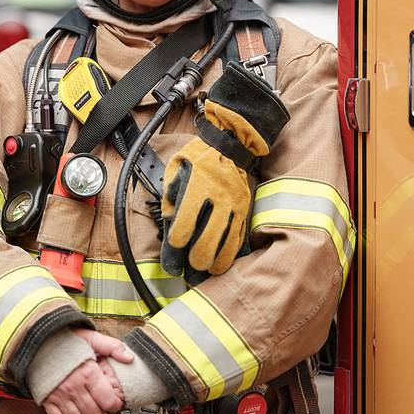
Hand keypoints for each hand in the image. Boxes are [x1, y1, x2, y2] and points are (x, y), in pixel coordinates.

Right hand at [42, 330, 132, 413]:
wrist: (38, 339)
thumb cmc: (66, 339)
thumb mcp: (91, 337)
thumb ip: (112, 347)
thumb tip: (130, 358)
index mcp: (88, 372)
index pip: (108, 401)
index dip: (114, 403)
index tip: (114, 400)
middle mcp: (73, 387)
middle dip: (100, 410)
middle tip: (99, 401)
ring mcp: (59, 395)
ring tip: (87, 405)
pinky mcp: (47, 400)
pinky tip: (72, 409)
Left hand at [160, 61, 288, 277]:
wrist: (230, 142)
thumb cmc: (198, 156)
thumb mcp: (177, 166)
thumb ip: (171, 192)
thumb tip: (169, 219)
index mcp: (199, 184)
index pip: (187, 220)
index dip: (178, 240)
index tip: (174, 250)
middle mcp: (219, 195)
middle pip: (208, 236)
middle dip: (197, 258)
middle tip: (190, 267)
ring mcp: (235, 203)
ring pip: (227, 241)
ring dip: (216, 260)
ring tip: (207, 271)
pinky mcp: (244, 208)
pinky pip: (239, 235)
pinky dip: (231, 252)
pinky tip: (222, 262)